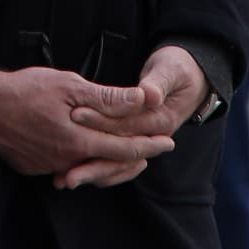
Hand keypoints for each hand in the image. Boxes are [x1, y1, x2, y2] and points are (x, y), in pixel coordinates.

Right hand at [0, 65, 172, 187]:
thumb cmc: (23, 90)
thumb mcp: (68, 85)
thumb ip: (107, 97)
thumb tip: (142, 99)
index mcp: (77, 142)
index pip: (123, 149)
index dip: (148, 145)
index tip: (167, 142)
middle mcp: (64, 161)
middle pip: (107, 163)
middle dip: (133, 156)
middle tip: (153, 148)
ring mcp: (45, 167)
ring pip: (84, 166)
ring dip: (105, 158)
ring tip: (123, 150)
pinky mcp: (30, 167)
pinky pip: (62, 166)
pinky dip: (78, 160)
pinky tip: (82, 149)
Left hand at [57, 48, 211, 184]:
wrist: (189, 78)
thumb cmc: (176, 68)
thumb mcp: (169, 71)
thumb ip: (157, 83)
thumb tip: (149, 95)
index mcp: (161, 120)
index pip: (126, 126)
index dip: (100, 121)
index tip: (74, 116)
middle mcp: (151, 136)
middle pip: (116, 153)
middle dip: (89, 162)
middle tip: (61, 173)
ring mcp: (141, 141)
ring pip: (113, 164)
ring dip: (87, 172)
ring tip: (59, 180)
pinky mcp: (131, 141)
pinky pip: (112, 161)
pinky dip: (92, 167)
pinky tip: (68, 173)